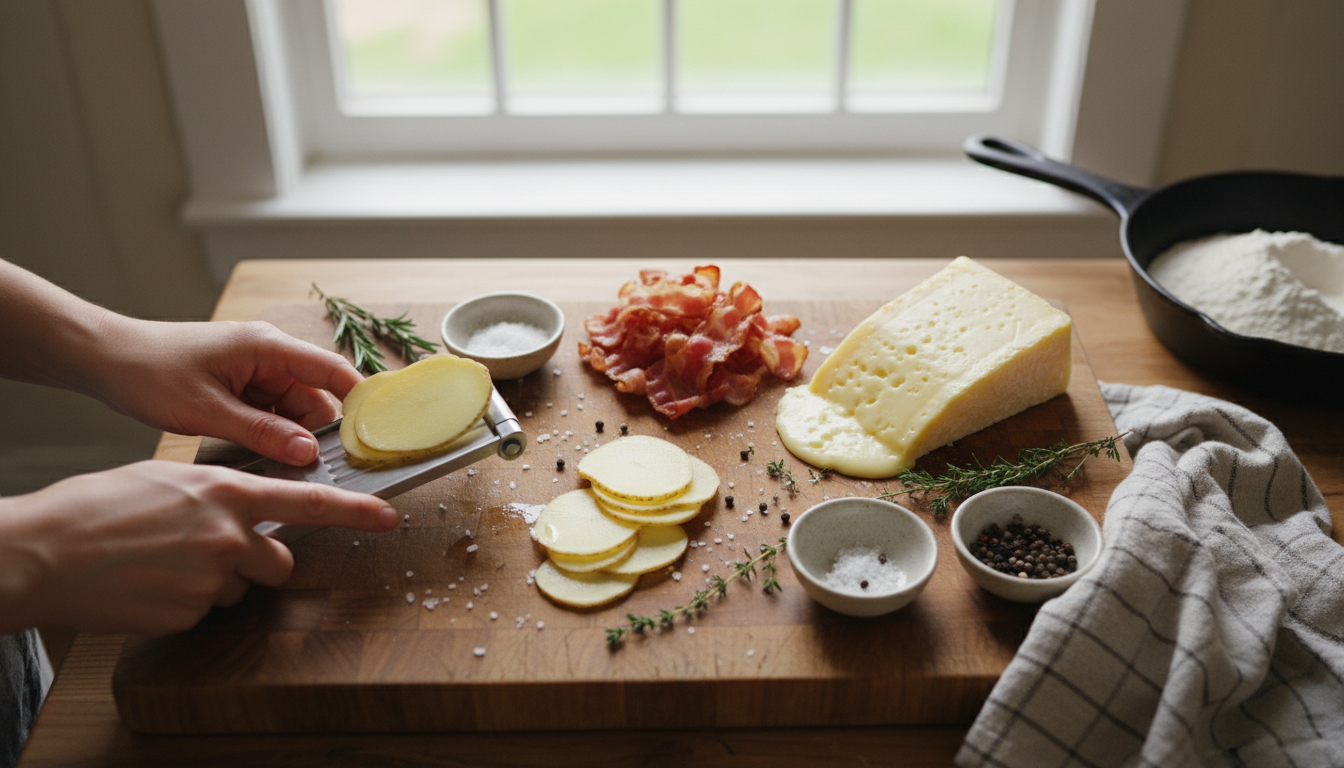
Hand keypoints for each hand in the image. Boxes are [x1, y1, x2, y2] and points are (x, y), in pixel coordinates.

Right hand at [0, 461, 398, 635]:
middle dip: (256, 559)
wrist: (44, 551)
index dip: (356, 511)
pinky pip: (206, 609)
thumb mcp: (171, 478)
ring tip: (165, 562)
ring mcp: (211, 579)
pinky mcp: (189, 614)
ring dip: (217, 580)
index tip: (390, 517)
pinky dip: (184, 600)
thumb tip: (250, 506)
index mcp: (226, 492)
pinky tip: (149, 584)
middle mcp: (228, 535)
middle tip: (205, 548)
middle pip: (279, 560)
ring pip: (240, 587)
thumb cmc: (99, 506)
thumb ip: (222, 492)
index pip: (309, 502)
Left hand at [90, 318, 362, 465]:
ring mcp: (255, 368)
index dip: (359, 401)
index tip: (373, 434)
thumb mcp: (208, 411)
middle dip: (317, 432)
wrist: (105, 359)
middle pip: (316, 397)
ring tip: (280, 463)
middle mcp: (269, 353)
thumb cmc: (149, 372)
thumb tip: (307, 454)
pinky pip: (272, 412)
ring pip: (294, 409)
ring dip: (291, 436)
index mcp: (268, 346)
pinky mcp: (242, 384)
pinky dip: (272, 433)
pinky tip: (262, 453)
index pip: (333, 371)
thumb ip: (262, 433)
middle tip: (316, 469)